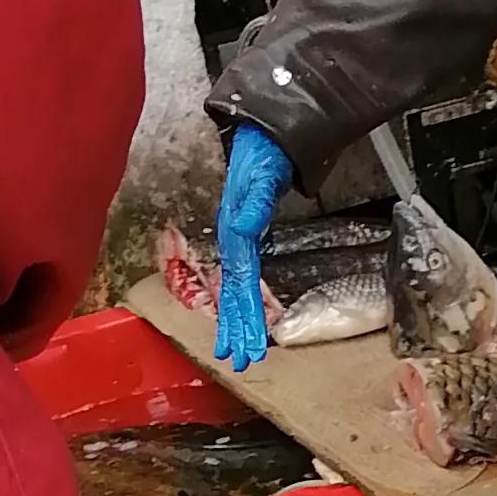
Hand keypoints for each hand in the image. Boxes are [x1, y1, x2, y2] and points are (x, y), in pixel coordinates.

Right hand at [210, 123, 290, 367]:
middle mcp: (234, 237)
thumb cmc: (262, 152)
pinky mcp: (244, 232)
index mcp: (235, 230)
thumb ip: (254, 202)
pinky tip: (241, 313)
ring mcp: (237, 236)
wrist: (262, 132)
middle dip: (238, 328)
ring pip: (236, 286)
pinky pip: (241, 274)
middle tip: (243, 362)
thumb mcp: (261, 175)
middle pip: (235, 292)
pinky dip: (240, 297)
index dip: (245, 316)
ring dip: (237, 319)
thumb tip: (241, 230)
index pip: (241, 283)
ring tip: (240, 351)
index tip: (249, 345)